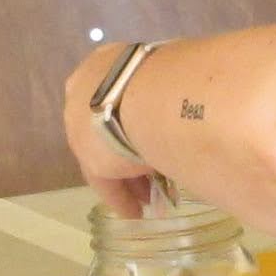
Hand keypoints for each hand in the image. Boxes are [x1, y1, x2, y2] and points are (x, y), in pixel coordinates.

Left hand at [61, 46, 161, 218]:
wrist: (154, 91)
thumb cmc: (172, 72)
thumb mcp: (171, 72)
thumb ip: (171, 87)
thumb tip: (197, 100)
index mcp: (102, 63)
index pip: (114, 95)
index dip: (135, 117)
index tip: (151, 134)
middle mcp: (82, 91)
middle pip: (105, 129)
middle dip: (127, 153)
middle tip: (150, 176)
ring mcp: (78, 124)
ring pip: (105, 155)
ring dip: (127, 177)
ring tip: (149, 199)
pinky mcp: (85, 155)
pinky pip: (104, 180)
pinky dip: (121, 195)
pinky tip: (135, 212)